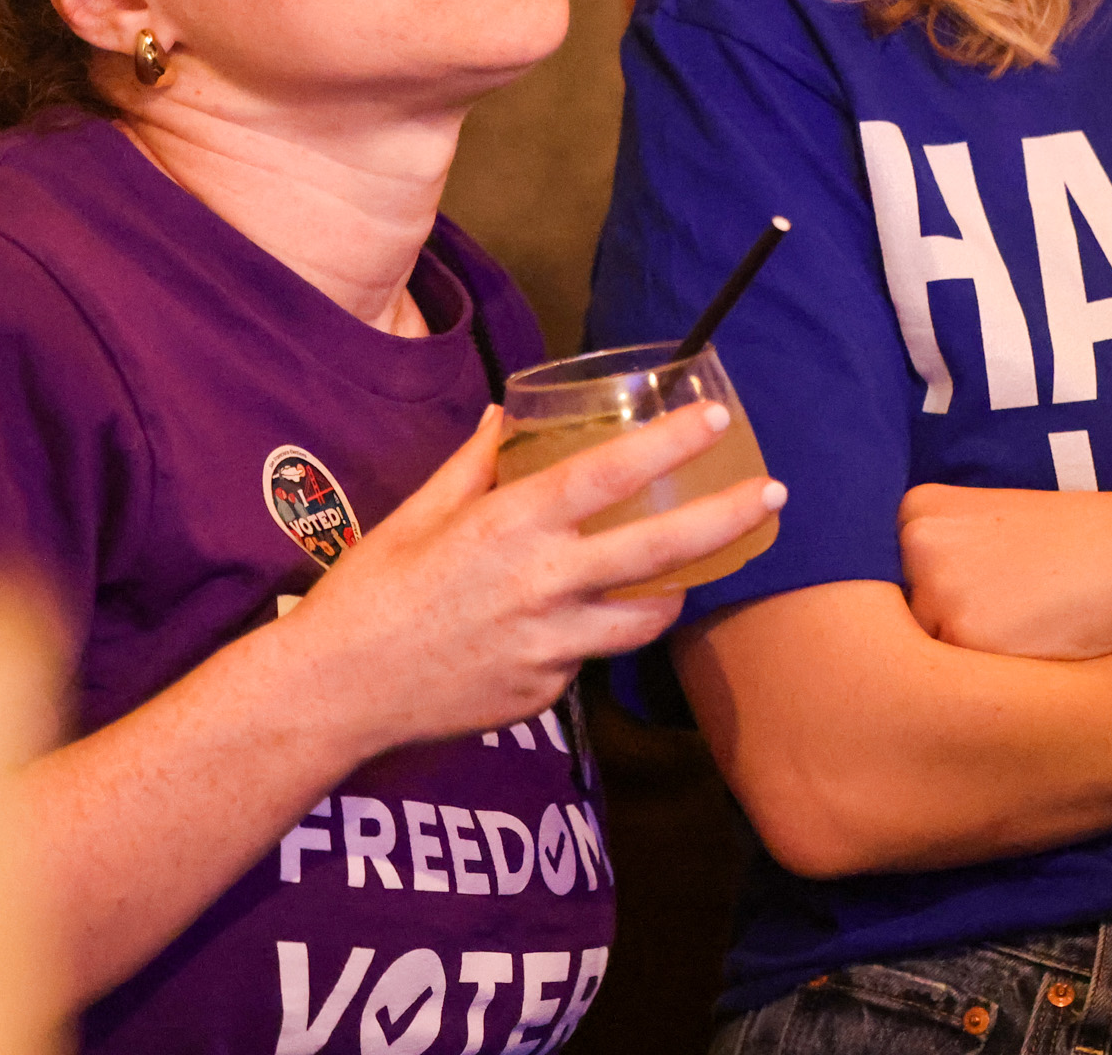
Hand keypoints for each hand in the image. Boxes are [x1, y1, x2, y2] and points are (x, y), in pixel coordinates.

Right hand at [285, 401, 785, 751]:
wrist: (338, 693)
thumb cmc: (371, 593)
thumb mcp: (417, 515)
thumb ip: (474, 465)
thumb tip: (508, 417)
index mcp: (508, 528)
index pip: (607, 475)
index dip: (669, 444)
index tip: (714, 418)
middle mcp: (541, 585)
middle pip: (659, 549)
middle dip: (725, 519)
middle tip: (772, 497)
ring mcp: (550, 647)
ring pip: (644, 617)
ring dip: (673, 590)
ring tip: (687, 572)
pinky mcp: (546, 693)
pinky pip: (587, 657)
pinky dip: (588, 635)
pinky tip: (559, 626)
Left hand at [899, 484, 1111, 660]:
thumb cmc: (1074, 548)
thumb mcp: (991, 529)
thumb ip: (938, 561)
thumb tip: (885, 628)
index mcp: (916, 510)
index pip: (897, 586)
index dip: (950, 597)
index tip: (995, 581)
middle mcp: (913, 545)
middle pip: (905, 623)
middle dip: (952, 629)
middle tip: (1016, 602)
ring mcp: (932, 589)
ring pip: (928, 658)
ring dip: (970, 658)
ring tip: (1029, 619)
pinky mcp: (961, 636)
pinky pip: (957, 684)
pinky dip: (992, 679)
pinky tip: (1036, 643)